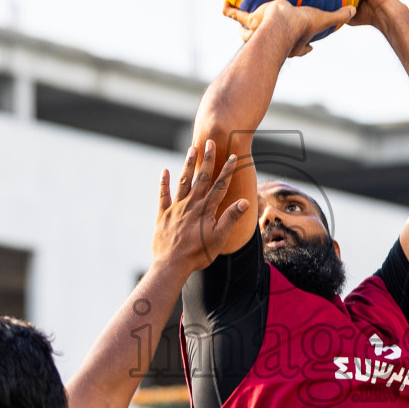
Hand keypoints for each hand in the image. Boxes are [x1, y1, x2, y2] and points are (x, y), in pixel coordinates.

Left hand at [153, 140, 250, 272]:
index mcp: (205, 209)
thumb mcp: (219, 238)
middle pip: (201, 178)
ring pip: (183, 181)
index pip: (219, 185)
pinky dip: (164, 182)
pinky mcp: (163, 214)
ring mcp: (175, 208)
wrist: (171, 265)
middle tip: (209, 142)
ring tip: (191, 149)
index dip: (227, 170)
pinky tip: (164, 171)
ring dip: (188, 165)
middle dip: (207, 160)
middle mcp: (190, 204)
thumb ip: (230, 218)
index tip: (232, 156)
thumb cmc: (198, 254)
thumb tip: (245, 202)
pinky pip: (163, 195)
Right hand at [222, 0, 354, 57]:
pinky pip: (236, 15)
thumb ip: (337, 15)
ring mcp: (260, 32)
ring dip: (247, 30)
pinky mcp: (249, 22)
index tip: (309, 48)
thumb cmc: (300, 26)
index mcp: (295, 41)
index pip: (302, 47)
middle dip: (277, 40)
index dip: (306, 48)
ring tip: (243, 22)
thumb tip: (354, 11)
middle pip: (275, 39)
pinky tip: (223, 3)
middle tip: (271, 32)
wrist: (279, 26)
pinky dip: (229, 10)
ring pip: (251, 32)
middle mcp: (276, 39)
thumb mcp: (321, 19)